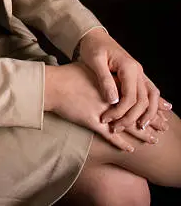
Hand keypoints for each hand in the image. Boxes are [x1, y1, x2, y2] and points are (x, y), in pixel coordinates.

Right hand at [44, 62, 159, 151]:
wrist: (53, 85)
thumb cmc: (68, 75)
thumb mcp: (90, 69)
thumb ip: (104, 75)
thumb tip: (114, 75)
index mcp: (112, 83)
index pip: (137, 94)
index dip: (150, 101)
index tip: (162, 106)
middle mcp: (110, 98)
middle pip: (136, 110)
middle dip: (151, 119)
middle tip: (164, 126)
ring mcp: (102, 111)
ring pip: (128, 125)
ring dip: (142, 133)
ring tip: (154, 140)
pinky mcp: (93, 122)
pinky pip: (111, 136)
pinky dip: (121, 143)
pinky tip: (131, 149)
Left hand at [76, 28, 171, 131]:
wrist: (94, 36)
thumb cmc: (92, 47)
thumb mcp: (94, 61)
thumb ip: (104, 80)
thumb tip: (113, 101)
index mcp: (128, 67)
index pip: (131, 97)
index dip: (120, 112)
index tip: (106, 120)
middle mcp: (137, 70)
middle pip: (143, 100)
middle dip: (132, 117)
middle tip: (117, 128)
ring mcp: (139, 73)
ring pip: (151, 97)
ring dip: (148, 114)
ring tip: (140, 128)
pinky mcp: (136, 76)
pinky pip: (148, 92)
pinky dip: (151, 105)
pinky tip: (150, 114)